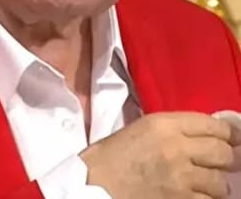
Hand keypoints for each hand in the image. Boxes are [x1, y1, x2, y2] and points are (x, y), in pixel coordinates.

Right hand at [80, 112, 239, 198]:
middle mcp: (176, 147)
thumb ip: (172, 130)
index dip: (230, 135)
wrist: (91, 184)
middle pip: (223, 152)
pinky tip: (191, 195)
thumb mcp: (140, 130)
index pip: (215, 126)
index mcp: (163, 124)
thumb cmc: (110, 157)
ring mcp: (180, 177)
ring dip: (214, 185)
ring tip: (201, 185)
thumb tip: (205, 137)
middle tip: (219, 165)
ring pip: (220, 182)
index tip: (233, 141)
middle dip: (224, 160)